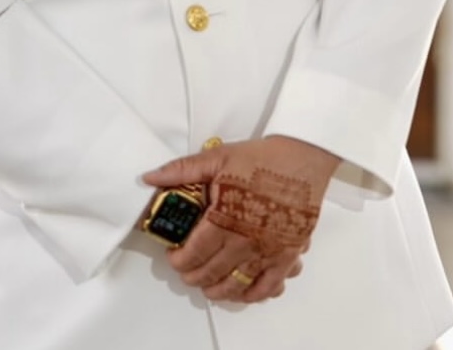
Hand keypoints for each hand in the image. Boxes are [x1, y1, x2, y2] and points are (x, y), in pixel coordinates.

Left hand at [143, 137, 337, 302]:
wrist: (302, 160)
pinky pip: (270, 286)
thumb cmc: (261, 159)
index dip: (179, 260)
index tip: (173, 258)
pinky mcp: (288, 255)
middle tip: (186, 273)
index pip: (194, 252)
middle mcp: (246, 242)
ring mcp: (269, 252)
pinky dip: (255, 294)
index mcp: (225, 220)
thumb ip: (180, 171)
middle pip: (213, 272)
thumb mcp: (216, 158)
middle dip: (195, 276)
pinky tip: (245, 292)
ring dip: (221, 291)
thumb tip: (150, 177)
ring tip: (210, 288)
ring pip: (239, 285)